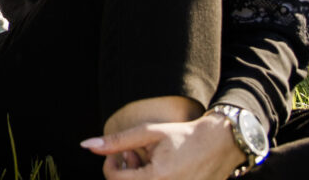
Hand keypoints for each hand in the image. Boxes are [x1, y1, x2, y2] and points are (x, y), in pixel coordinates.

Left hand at [81, 115, 244, 179]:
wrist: (221, 143)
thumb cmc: (184, 135)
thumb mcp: (150, 133)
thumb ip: (117, 141)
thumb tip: (87, 145)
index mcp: (158, 178)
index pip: (116, 179)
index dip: (110, 164)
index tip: (119, 151)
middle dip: (124, 170)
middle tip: (132, 153)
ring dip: (137, 176)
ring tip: (145, 159)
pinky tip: (158, 168)